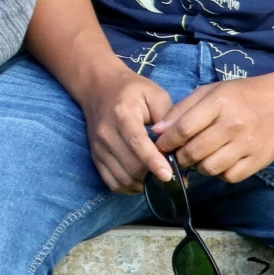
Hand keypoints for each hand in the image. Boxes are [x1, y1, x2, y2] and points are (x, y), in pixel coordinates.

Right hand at [71, 65, 175, 192]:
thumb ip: (168, 117)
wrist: (99, 88)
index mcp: (122, 114)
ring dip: (142, 184)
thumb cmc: (132, 90)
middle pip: (131, 165)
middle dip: (153, 175)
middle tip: (172, 175)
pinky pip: (112, 182)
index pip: (137, 142)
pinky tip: (141, 181)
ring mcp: (98, 148)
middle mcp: (106, 133)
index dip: (153, 161)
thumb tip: (178, 144)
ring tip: (157, 178)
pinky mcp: (95, 157)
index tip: (168, 175)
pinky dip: (129, 187)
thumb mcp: (155, 94)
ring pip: (122, 178)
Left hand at [151, 72, 273, 184]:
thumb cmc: (243, 95)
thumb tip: (158, 131)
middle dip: (179, 157)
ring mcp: (247, 145)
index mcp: (219, 103)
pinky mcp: (258, 161)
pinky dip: (220, 173)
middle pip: (193, 152)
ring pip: (209, 168)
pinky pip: (229, 177)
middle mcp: (233, 125)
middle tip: (179, 154)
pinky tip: (221, 161)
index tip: (161, 145)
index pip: (183, 129)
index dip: (167, 141)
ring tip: (201, 157)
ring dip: (199, 166)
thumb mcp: (212, 91)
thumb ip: (183, 109)